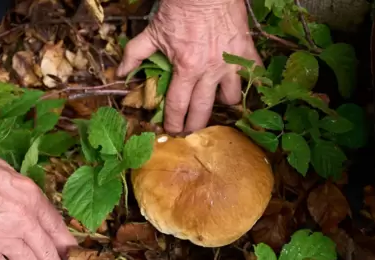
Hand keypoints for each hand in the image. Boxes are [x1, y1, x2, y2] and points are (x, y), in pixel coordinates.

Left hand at [117, 0, 261, 132]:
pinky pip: (254, 73)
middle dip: (195, 125)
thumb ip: (135, 54)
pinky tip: (245, 84)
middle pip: (203, 110)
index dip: (174, 122)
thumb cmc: (179, 8)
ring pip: (231, 97)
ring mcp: (230, 63)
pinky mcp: (245, 51)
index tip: (172, 131)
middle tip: (191, 131)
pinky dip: (251, 81)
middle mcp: (209, 71)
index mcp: (186, 68)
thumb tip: (120, 72)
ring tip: (215, 102)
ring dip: (222, 103)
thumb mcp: (152, 31)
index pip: (178, 105)